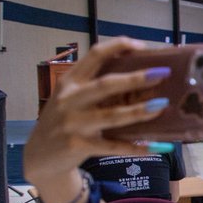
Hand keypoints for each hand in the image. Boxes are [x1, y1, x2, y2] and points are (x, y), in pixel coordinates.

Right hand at [23, 38, 168, 187]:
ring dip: (139, 111)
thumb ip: (97, 87)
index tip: (142, 46)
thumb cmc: (65, 121)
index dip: (118, 46)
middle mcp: (70, 99)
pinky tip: (154, 147)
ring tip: (162, 106)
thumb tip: (143, 77)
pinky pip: (112, 146)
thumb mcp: (72, 98)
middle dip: (135, 78)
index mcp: (71, 81)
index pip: (94, 55)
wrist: (40, 156)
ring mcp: (73, 123)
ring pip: (111, 115)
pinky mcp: (77, 146)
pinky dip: (134, 147)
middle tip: (162, 74)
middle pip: (105, 84)